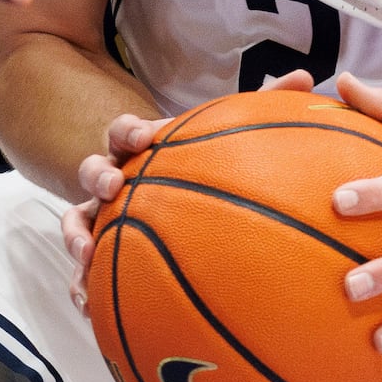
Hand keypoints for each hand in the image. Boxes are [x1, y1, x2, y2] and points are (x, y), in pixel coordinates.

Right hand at [63, 74, 314, 310]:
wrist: (184, 200)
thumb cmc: (205, 165)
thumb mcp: (229, 138)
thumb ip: (264, 108)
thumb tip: (304, 76)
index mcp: (142, 148)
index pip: (125, 131)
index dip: (130, 130)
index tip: (146, 136)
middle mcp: (117, 178)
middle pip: (92, 169)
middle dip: (97, 174)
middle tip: (112, 183)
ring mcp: (105, 214)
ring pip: (77, 219)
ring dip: (76, 233)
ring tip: (87, 252)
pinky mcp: (103, 250)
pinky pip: (85, 268)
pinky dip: (81, 283)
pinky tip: (87, 305)